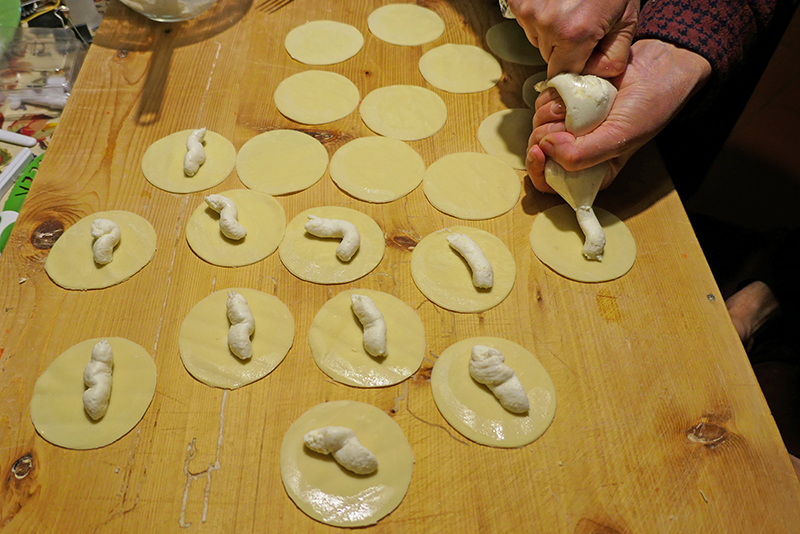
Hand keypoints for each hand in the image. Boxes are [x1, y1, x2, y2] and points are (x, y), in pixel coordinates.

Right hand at [508, 0, 638, 77]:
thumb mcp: (626, 20)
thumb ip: (613, 57)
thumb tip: (593, 78)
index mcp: (574, 34)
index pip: (561, 74)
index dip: (573, 67)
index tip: (581, 58)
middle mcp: (547, 24)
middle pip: (548, 57)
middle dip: (563, 48)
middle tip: (581, 24)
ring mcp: (529, 11)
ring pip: (537, 40)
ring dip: (550, 31)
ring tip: (569, 10)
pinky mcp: (518, 2)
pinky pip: (527, 22)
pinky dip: (540, 16)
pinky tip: (556, 3)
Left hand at [526, 39, 712, 192]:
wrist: (657, 66)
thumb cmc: (647, 106)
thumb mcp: (618, 138)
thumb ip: (582, 155)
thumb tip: (545, 147)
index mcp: (589, 172)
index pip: (548, 183)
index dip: (538, 168)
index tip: (540, 149)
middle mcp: (576, 151)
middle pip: (538, 151)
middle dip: (545, 133)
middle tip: (568, 119)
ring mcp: (569, 126)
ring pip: (538, 125)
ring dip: (549, 112)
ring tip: (575, 103)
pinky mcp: (566, 103)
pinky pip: (542, 103)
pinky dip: (551, 95)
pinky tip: (571, 92)